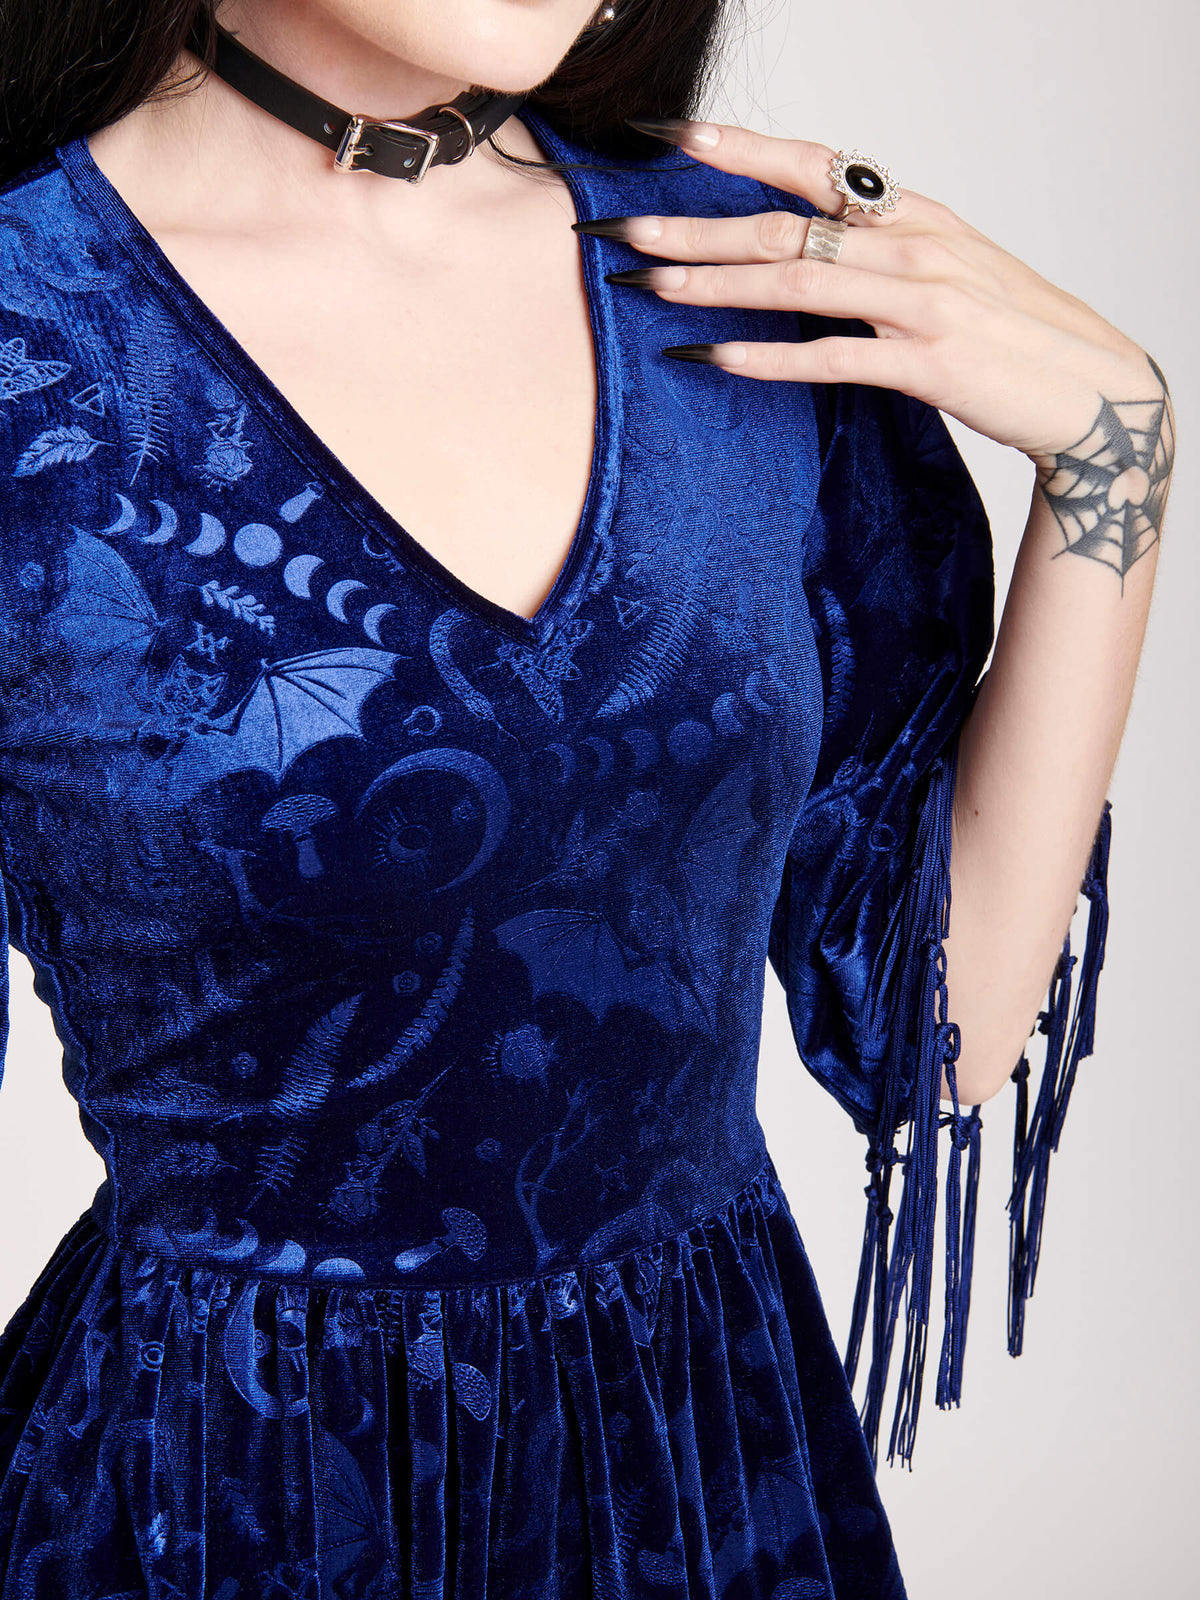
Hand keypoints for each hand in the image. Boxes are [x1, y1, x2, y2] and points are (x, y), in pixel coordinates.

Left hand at [589, 117, 1172, 473]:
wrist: (1090, 390)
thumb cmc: (1009, 331)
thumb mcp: (945, 269)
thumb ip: (876, 253)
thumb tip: (803, 248)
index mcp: (910, 214)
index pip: (809, 166)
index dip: (735, 149)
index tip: (665, 138)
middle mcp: (910, 243)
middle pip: (780, 224)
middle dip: (692, 226)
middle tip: (620, 230)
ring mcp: (919, 300)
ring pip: (795, 281)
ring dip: (712, 283)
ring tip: (647, 287)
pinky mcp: (927, 361)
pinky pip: (831, 355)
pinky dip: (768, 357)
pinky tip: (713, 356)